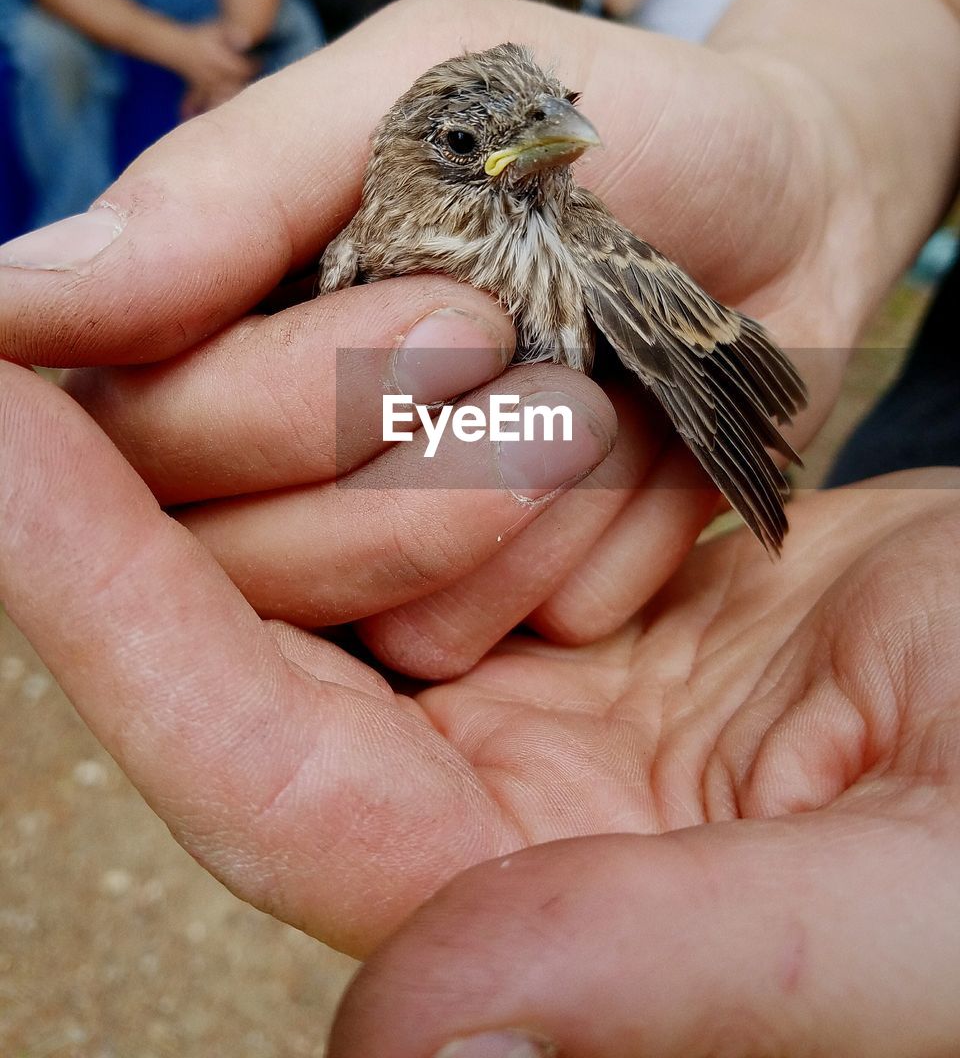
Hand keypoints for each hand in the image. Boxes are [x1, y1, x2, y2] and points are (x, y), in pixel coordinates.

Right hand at [0, 0, 862, 675]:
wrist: (784, 208)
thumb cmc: (596, 123)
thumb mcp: (418, 93)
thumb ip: (225, 192)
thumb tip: (10, 304)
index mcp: (218, 323)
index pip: (138, 430)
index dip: (271, 399)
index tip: (453, 313)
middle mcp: (274, 456)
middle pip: (233, 547)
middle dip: (393, 434)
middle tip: (508, 324)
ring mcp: (381, 548)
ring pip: (360, 613)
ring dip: (497, 489)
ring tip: (595, 389)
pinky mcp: (489, 609)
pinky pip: (480, 637)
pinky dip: (574, 548)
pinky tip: (633, 461)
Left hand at [4, 357, 959, 1057]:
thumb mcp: (908, 914)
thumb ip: (678, 981)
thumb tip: (408, 1036)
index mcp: (537, 921)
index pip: (249, 759)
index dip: (101, 602)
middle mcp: (490, 834)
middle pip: (237, 656)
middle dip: (124, 498)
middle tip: (15, 346)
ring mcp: (520, 720)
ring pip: (304, 573)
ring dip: (230, 443)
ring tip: (140, 327)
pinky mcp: (564, 631)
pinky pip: (398, 514)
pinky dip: (335, 428)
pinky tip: (282, 349)